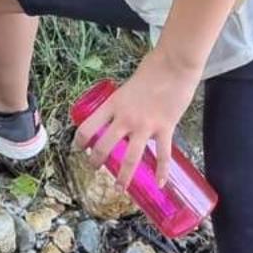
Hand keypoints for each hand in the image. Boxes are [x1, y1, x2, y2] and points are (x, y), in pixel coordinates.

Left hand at [76, 50, 200, 191]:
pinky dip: (161, 171)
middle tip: (93, 168)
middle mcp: (126, 118)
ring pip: (130, 158)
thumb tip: (121, 114)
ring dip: (123, 176)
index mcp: (113, 104)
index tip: (77, 148)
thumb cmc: (153, 68)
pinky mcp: (165, 128)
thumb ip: (123, 102)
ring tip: (118, 188)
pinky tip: (160, 184)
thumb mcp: (128, 85)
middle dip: (95, 161)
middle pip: (104, 147)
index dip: (79, 141)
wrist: (175, 64)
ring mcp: (146, 125)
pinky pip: (163, 155)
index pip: (88, 127)